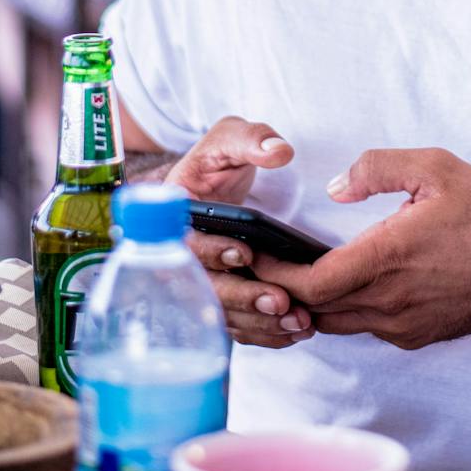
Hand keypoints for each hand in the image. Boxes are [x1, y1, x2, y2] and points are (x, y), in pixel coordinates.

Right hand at [162, 117, 310, 350]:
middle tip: (280, 301)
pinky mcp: (219, 297)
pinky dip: (264, 332)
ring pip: (222, 314)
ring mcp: (198, 280)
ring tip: (297, 322)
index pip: (183, 242)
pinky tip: (294, 332)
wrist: (215, 181)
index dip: (212, 252)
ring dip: (259, 322)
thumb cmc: (218, 159)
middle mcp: (180, 255)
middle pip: (203, 288)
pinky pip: (236, 324)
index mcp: (173, 215)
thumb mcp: (229, 137)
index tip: (244, 254)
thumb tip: (279, 151)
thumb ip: (251, 139)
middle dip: (242, 298)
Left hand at [255, 148, 470, 350]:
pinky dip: (346, 310)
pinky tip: (348, 284)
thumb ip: (376, 168)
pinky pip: (366, 327)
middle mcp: (389, 301)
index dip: (276, 273)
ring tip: (296, 274)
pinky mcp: (415, 336)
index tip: (254, 255)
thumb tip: (336, 186)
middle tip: (263, 264)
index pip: (311, 283)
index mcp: (386, 259)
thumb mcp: (433, 167)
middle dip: (284, 290)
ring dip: (313, 303)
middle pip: (314, 310)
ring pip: (337, 323)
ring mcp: (402, 325)